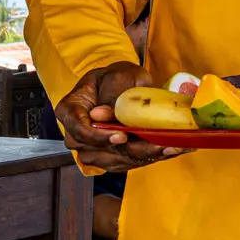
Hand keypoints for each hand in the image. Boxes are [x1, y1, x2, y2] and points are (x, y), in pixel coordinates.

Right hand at [53, 60, 187, 172]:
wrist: (123, 85)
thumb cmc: (117, 77)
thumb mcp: (117, 77)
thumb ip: (112, 95)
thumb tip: (104, 115)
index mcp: (69, 110)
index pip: (79, 130)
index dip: (99, 137)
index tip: (122, 136)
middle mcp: (76, 134)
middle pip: (97, 152)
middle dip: (130, 151)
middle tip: (158, 145)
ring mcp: (91, 149)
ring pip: (114, 161)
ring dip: (143, 156)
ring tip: (170, 148)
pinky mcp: (109, 157)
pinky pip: (126, 163)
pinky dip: (148, 158)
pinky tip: (169, 150)